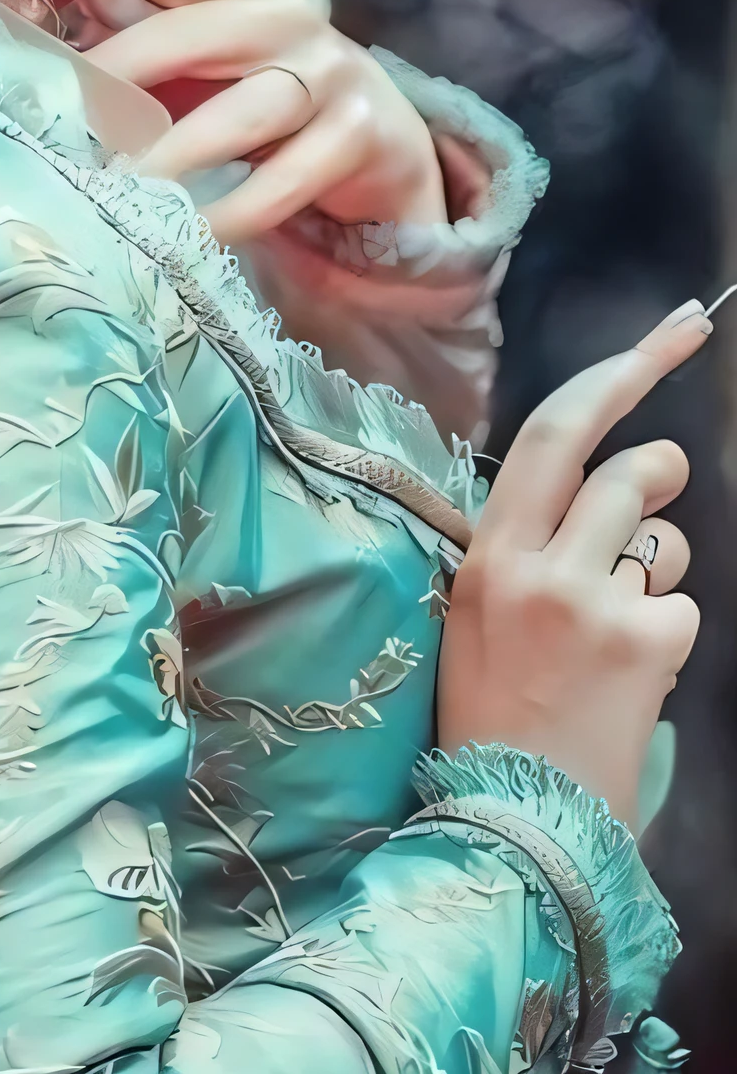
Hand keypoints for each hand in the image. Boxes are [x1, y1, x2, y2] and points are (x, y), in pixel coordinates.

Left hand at [46, 0, 444, 246]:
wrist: (385, 146)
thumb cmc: (273, 101)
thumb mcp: (213, 68)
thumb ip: (149, 49)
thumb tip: (56, 40)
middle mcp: (289, 21)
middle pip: (202, 32)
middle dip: (132, 63)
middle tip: (73, 108)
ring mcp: (331, 76)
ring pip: (245, 111)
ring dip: (178, 151)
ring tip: (124, 186)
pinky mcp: (359, 136)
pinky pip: (286, 179)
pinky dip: (235, 210)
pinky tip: (193, 231)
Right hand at [436, 303, 706, 825]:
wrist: (517, 821)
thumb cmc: (490, 715)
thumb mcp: (475, 612)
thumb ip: (525, 543)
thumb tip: (592, 488)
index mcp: (488, 549)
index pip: (556, 430)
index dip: (620, 374)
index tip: (672, 334)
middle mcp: (539, 562)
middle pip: (621, 465)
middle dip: (661, 449)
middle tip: (671, 461)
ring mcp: (596, 602)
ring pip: (660, 535)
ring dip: (658, 556)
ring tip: (624, 610)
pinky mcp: (645, 646)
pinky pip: (679, 605)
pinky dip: (666, 628)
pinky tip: (632, 671)